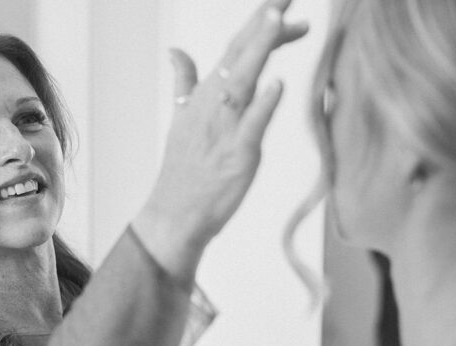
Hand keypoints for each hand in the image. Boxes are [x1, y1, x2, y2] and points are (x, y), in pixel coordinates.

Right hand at [133, 0, 308, 278]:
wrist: (174, 214)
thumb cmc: (182, 171)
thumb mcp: (181, 118)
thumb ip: (184, 81)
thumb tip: (174, 51)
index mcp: (204, 95)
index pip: (234, 47)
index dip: (258, 21)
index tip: (282, 2)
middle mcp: (213, 105)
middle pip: (239, 54)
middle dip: (264, 21)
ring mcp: (224, 129)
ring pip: (242, 80)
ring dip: (260, 49)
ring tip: (280, 19)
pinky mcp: (237, 155)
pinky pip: (251, 126)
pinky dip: (263, 103)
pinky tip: (277, 83)